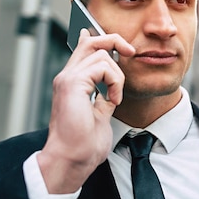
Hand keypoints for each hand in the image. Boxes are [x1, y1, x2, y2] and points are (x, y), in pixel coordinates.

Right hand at [37, 29, 134, 192]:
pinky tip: (113, 100)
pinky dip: (115, 82)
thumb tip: (111, 88)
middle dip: (114, 40)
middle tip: (131, 52)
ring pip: (101, 53)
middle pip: (91, 41)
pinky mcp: (73, 84)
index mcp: (72, 84)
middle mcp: (67, 77)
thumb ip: (103, 97)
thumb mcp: (99, 114)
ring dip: (117, 75)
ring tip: (116, 97)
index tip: (119, 44)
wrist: (72, 159)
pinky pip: (102, 67)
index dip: (100, 39)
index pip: (83, 50)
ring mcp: (68, 79)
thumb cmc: (83, 145)